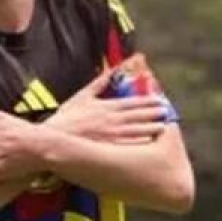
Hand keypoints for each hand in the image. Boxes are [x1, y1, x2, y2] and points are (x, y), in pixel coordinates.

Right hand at [44, 69, 170, 143]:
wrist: (55, 138)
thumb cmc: (67, 118)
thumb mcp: (83, 95)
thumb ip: (100, 83)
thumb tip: (111, 70)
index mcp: (108, 106)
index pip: (133, 102)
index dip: (148, 101)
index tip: (160, 99)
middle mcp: (113, 121)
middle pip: (139, 116)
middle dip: (154, 114)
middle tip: (167, 112)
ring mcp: (112, 136)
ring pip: (138, 131)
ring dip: (151, 128)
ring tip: (163, 127)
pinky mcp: (109, 150)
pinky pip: (129, 147)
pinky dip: (141, 144)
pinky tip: (150, 145)